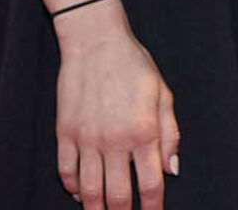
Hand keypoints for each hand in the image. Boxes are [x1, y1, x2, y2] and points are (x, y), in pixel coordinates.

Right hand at [52, 1, 178, 208]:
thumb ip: (170, 134)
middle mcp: (115, 140)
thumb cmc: (135, 66)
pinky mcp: (65, 133)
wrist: (96, 43)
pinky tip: (80, 194)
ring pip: (88, 191)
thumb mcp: (163, 94)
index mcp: (144, 131)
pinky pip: (66, 172)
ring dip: (95, 209)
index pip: (151, 184)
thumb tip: (172, 170)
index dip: (152, 207)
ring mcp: (87, 139)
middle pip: (118, 195)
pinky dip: (72, 188)